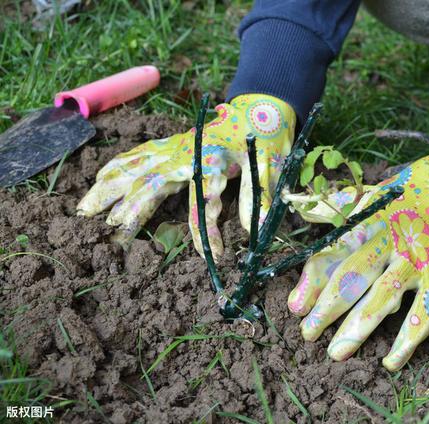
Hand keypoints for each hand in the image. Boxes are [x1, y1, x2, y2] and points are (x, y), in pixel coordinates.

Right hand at [77, 94, 295, 256]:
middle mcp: (187, 154)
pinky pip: (139, 153)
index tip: (212, 254)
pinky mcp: (172, 142)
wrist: (259, 105)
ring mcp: (176, 147)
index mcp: (211, 162)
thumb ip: (258, 197)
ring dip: (110, 187)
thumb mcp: (269, 166)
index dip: (205, 232)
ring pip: (136, 167)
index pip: (203, 204)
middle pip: (151, 183)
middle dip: (128, 209)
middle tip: (109, 232)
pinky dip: (118, 165)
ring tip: (85, 208)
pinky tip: (101, 176)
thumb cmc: (265, 137)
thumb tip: (253, 230)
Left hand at [287, 126, 428, 370]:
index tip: (295, 307)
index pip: (335, 252)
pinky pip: (427, 312)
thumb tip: (299, 205)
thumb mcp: (378, 190)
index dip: (313, 281)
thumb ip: (341, 205)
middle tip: (307, 336)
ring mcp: (420, 259)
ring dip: (358, 328)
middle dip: (327, 309)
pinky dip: (409, 340)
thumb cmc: (420, 187)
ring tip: (336, 353)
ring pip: (384, 298)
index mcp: (372, 220)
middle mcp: (391, 240)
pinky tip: (391, 362)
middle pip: (353, 277)